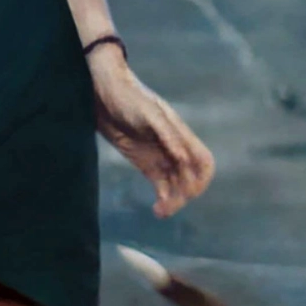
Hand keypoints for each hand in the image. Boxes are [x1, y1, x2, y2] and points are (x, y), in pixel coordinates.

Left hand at [88, 50, 213, 217]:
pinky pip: (160, 184)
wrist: (102, 93)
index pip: (203, 160)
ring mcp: (159, 156)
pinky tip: (156, 207)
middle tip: (168, 206)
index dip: (201, 178)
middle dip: (185, 194)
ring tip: (160, 212)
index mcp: (179, 134)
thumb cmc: (128, 97)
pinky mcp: (144, 163)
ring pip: (176, 184)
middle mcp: (174, 147)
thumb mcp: (147, 112)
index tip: (188, 191)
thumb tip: (183, 157)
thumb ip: (166, 133)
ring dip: (174, 199)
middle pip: (190, 177)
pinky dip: (162, 197)